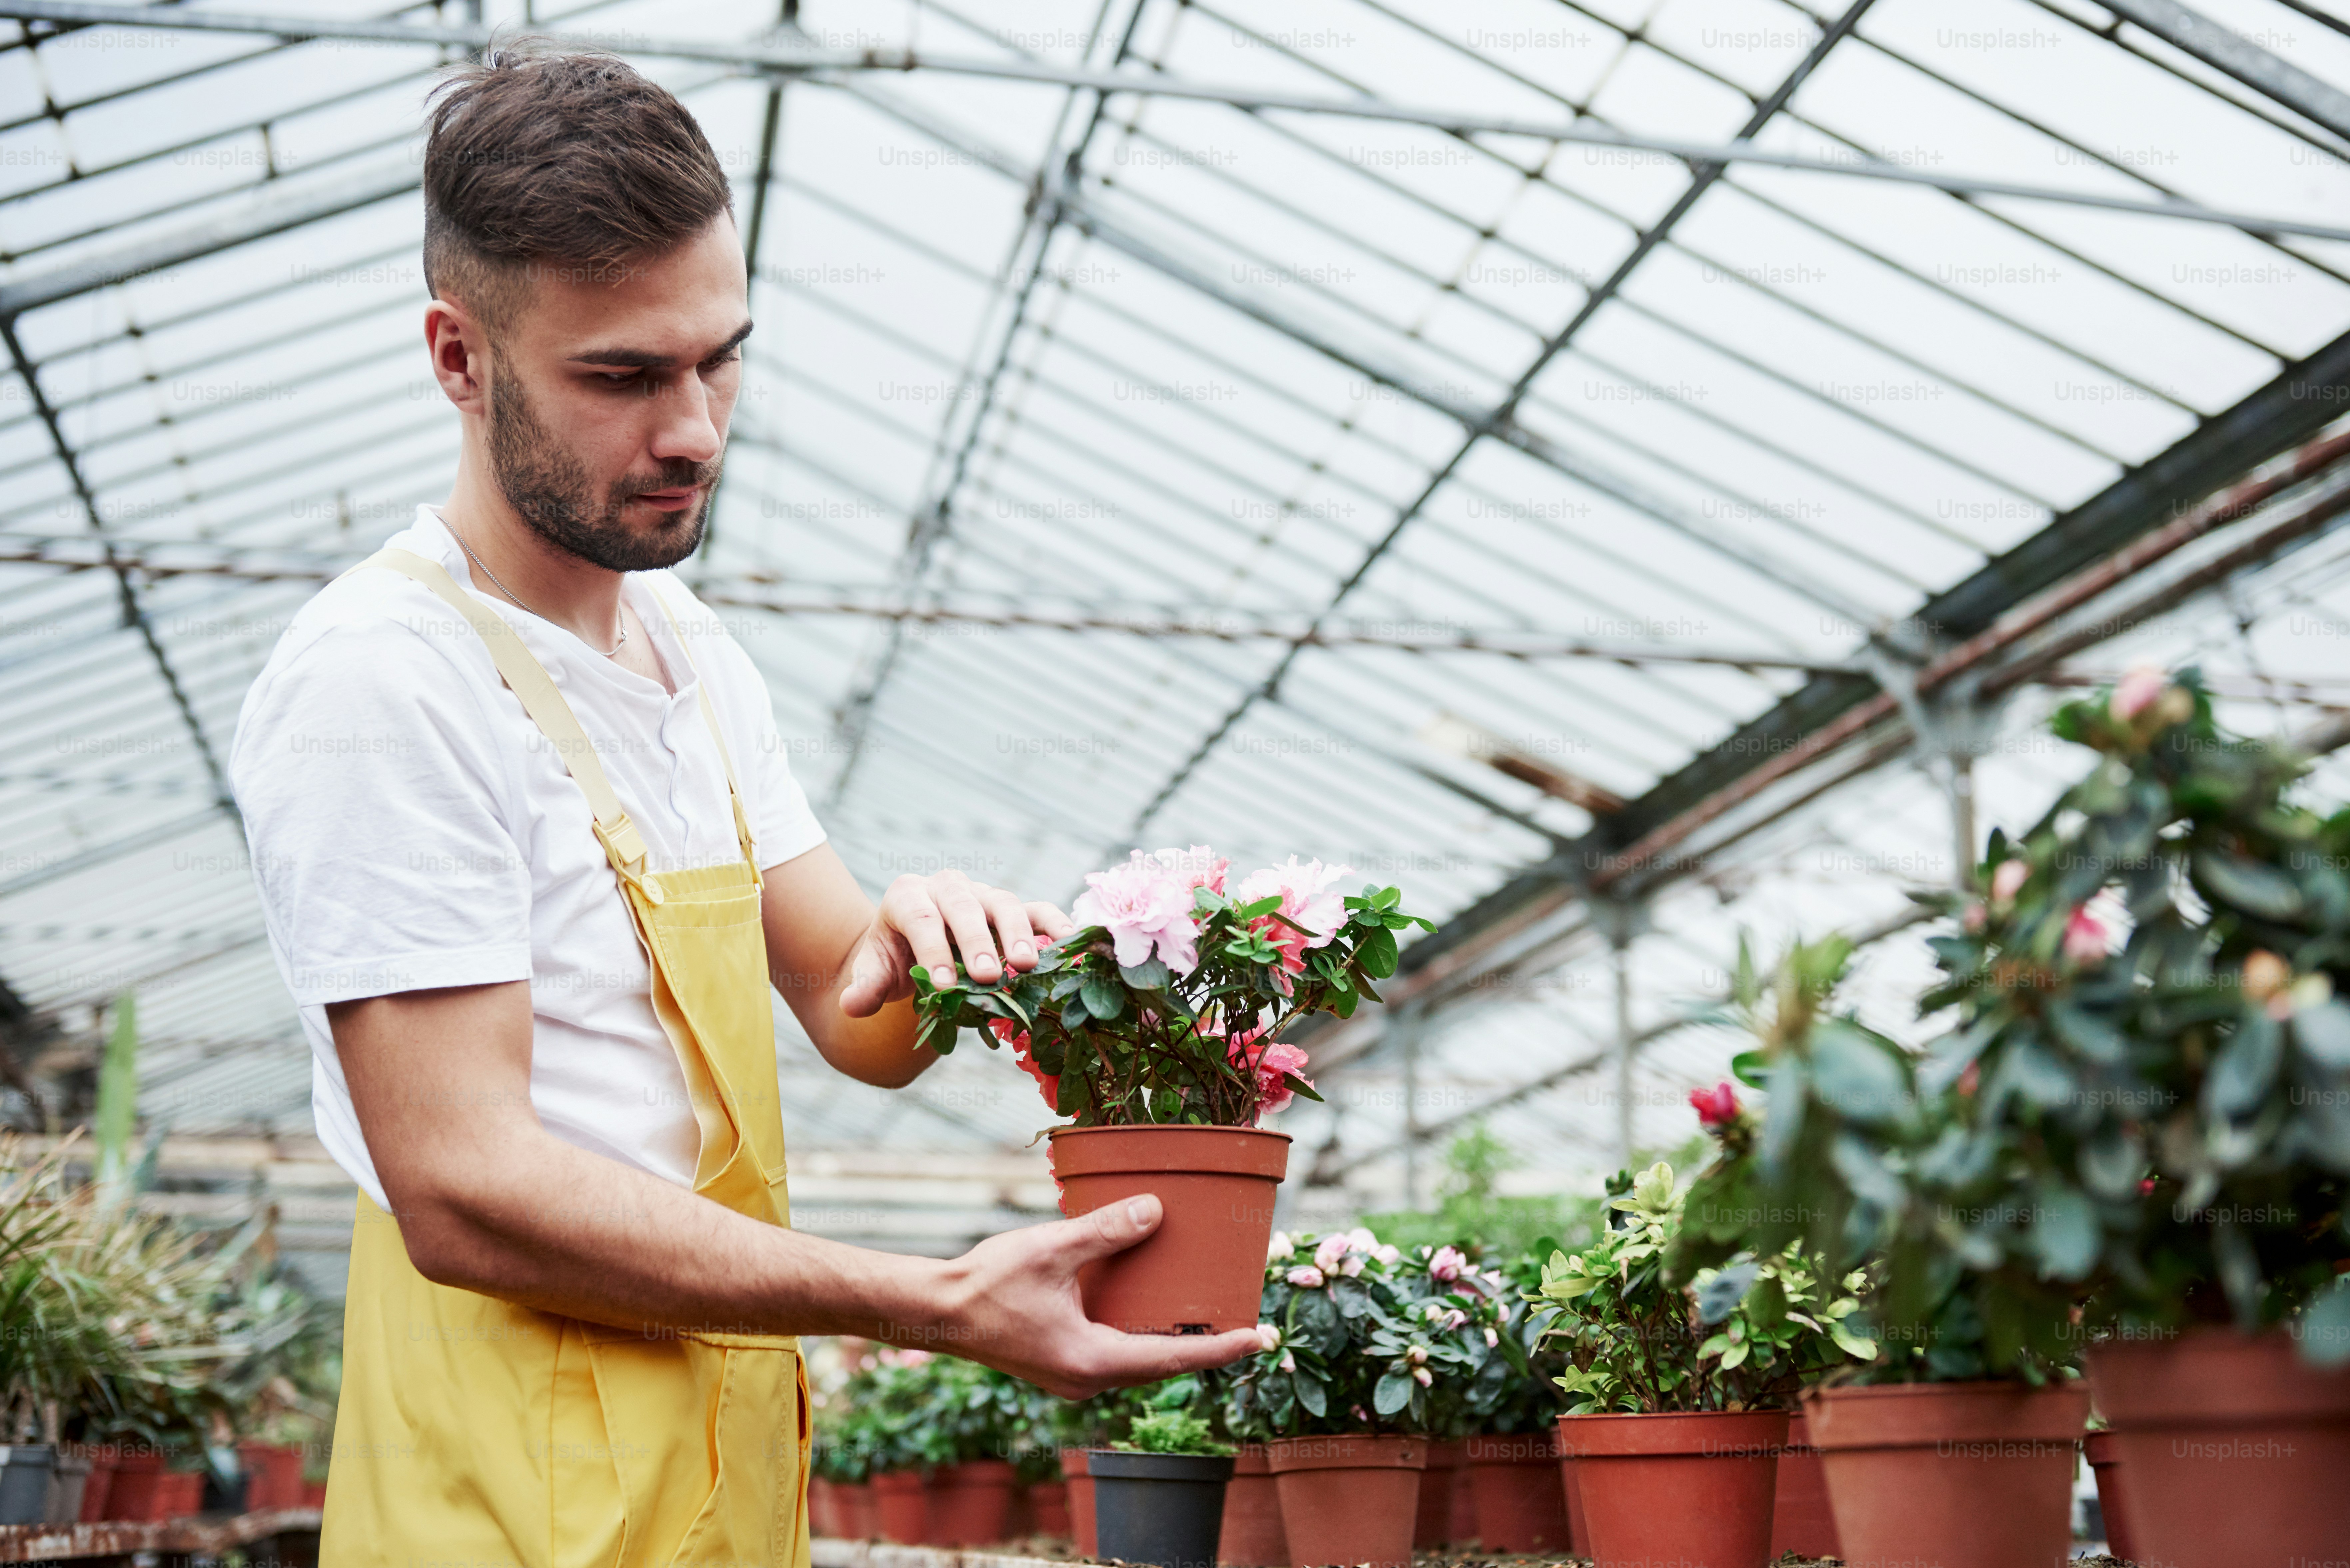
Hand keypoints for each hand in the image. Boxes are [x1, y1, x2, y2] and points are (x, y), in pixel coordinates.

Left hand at [838, 869, 1073, 1017]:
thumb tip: (852, 1005)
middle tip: (989, 975)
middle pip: (963, 904)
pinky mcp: (1011, 909)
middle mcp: (947, 888)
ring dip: (1016, 933)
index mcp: (907, 896)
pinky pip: (1037, 910)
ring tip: (1026, 965)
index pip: (920, 919)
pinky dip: (1054, 924)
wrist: (913, 947)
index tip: (943, 985)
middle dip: (977, 940)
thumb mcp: (874, 972)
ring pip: (1003, 902)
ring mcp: (983, 895)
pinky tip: (1070, 945)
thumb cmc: (894, 960)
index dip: (932, 951)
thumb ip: (863, 988)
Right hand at [920, 1194, 1261, 1397]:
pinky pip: (1117, 1352)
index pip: (1174, 1358)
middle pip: (1162, 1363)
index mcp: (1093, 1362)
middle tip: (1246, 1321)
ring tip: (1209, 1312)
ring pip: (1139, 1359)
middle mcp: (1089, 1380)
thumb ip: (1106, 1231)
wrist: (937, 1312)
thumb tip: (1156, 1211)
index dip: (1221, 1349)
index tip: (1260, 1338)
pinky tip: (1152, 1306)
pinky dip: (1141, 1333)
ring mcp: (1075, 1377)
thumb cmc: (988, 1283)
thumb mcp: (1052, 1249)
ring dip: (1172, 1338)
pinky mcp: (1063, 1364)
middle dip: (1204, 1344)